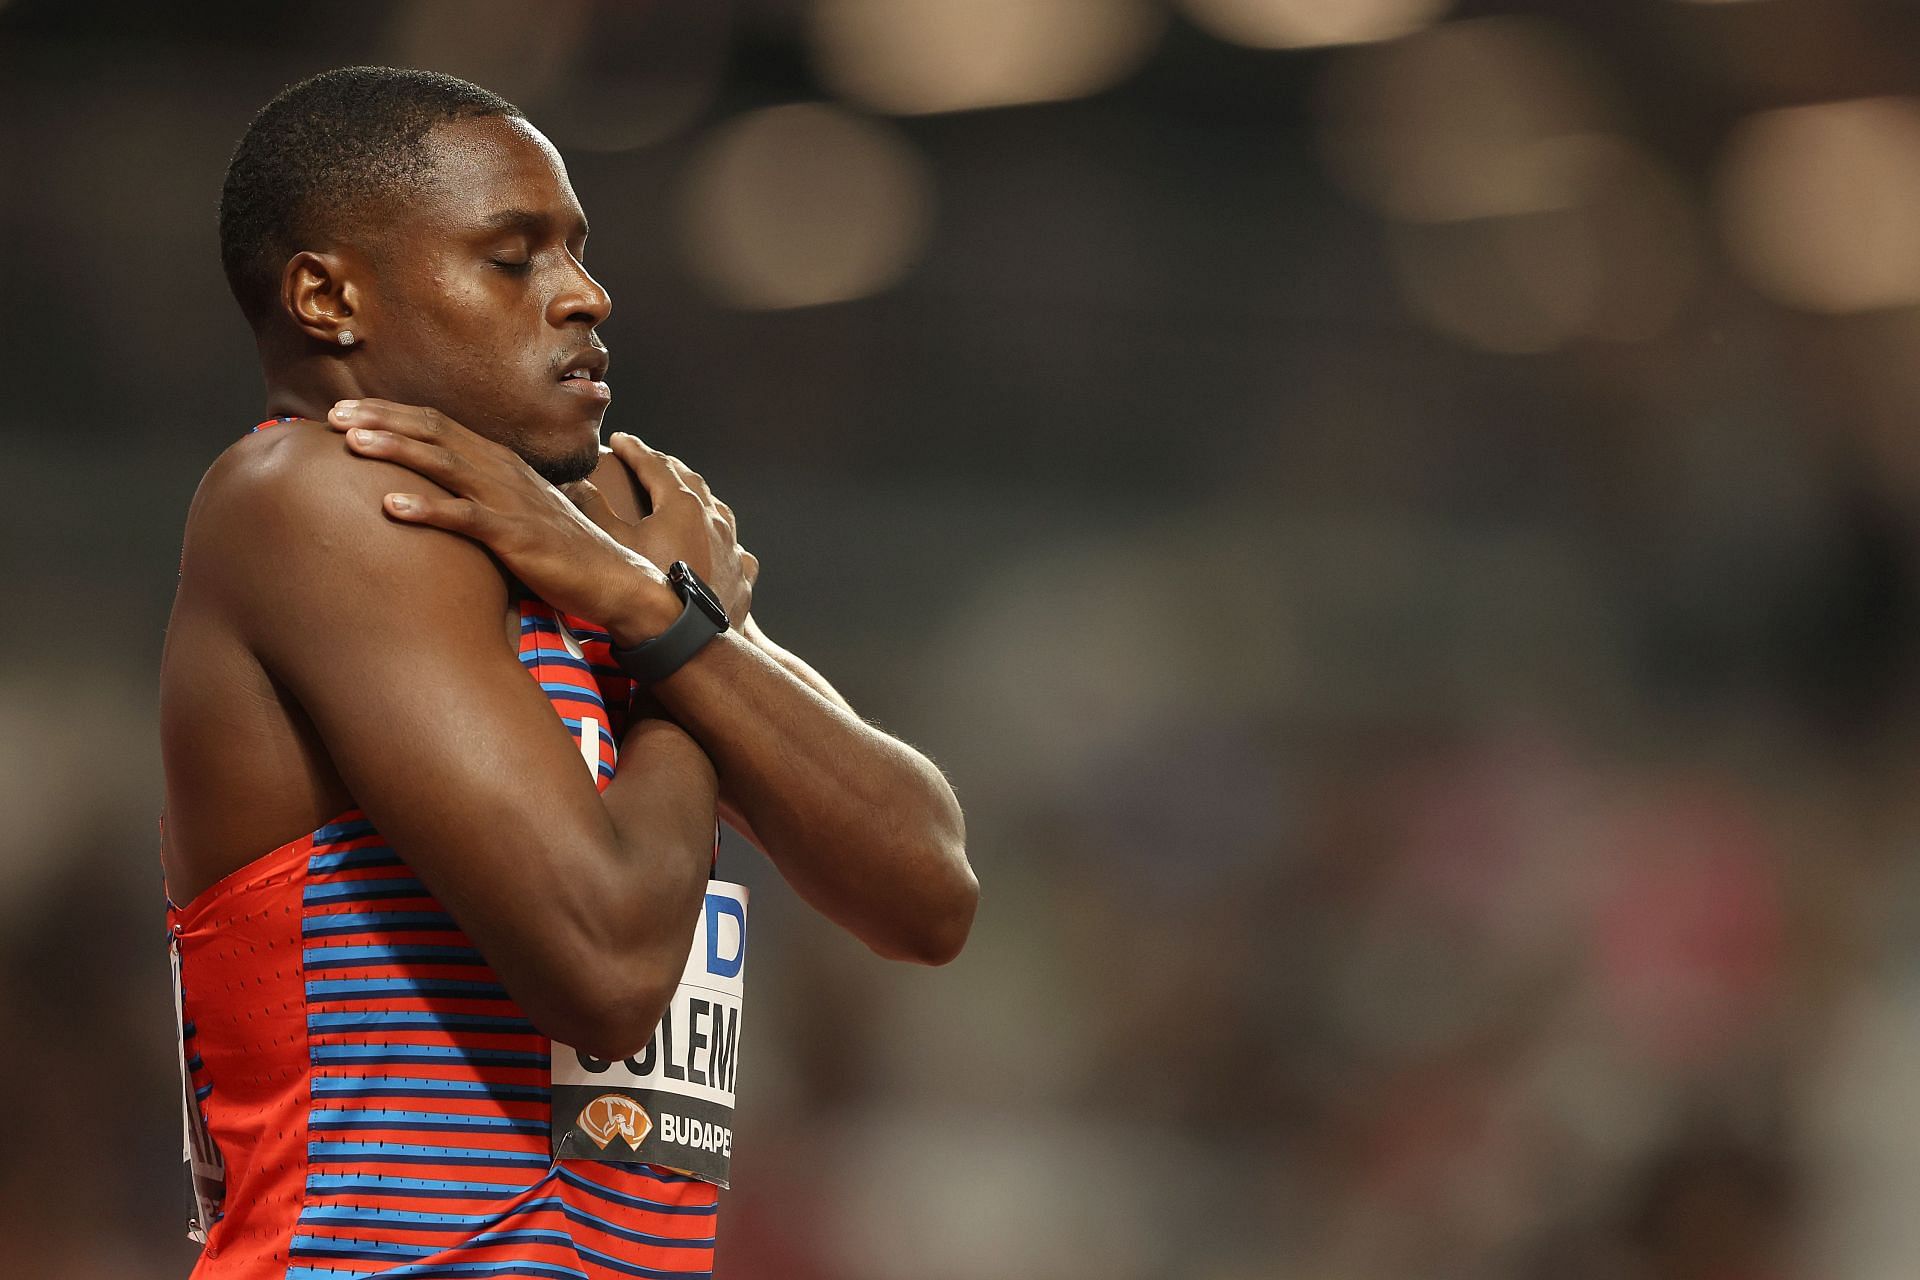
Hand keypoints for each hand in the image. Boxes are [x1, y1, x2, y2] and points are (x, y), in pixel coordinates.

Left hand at [325, 399, 679, 643]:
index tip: (347, 411)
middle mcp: (503, 471)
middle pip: (435, 432)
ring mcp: (510, 501)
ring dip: (396, 450)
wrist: (614, 578)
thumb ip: (481, 498)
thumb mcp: (517, 512)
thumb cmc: (563, 551)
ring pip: (445, 464)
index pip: (439, 424)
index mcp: (501, 463)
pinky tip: (391, 508)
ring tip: (352, 443)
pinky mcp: (517, 536)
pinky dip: (427, 509)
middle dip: (381, 420)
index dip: (391, 414)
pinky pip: (466, 518)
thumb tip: (440, 497)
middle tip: (333, 415)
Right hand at [564, 432, 757, 625]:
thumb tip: (574, 483)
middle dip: (665, 466)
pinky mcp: (742, 574)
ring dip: (696, 495)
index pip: (655, 464)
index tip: (620, 439)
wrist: (691, 641)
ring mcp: (732, 546)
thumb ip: (592, 509)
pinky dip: (721, 537)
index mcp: (682, 505)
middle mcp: (713, 518)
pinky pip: (734, 546)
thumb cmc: (649, 591)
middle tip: (646, 459)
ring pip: (717, 508)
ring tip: (681, 494)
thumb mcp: (612, 545)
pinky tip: (718, 543)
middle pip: (689, 479)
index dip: (635, 449)